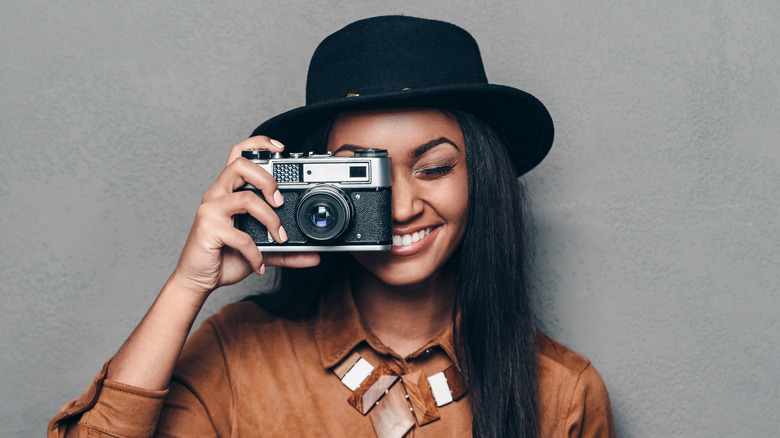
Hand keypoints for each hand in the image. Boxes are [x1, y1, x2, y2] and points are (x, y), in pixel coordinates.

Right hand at [171, 136, 319, 297]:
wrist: (198, 280)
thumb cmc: (224, 257)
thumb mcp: (260, 250)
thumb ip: (285, 251)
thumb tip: (314, 256)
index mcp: (227, 191)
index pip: (238, 154)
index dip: (258, 144)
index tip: (280, 148)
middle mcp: (217, 195)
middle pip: (240, 165)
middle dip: (267, 180)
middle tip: (280, 202)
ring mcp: (210, 211)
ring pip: (245, 198)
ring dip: (269, 218)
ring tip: (278, 236)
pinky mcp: (208, 229)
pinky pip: (241, 236)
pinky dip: (256, 253)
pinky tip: (260, 264)